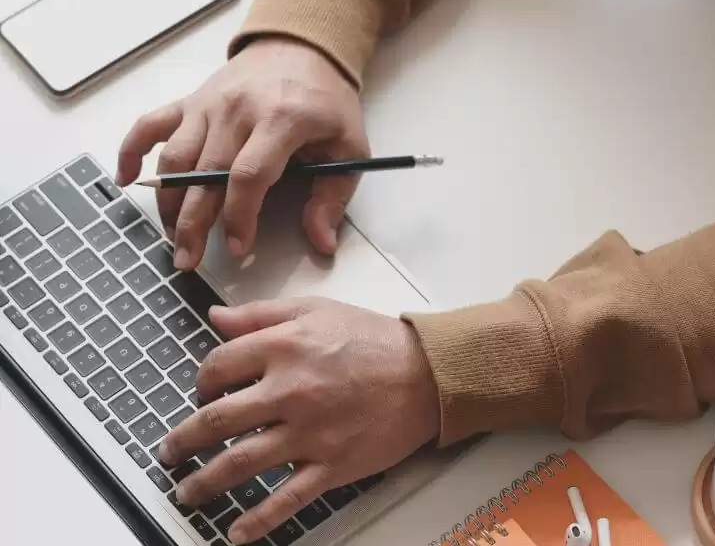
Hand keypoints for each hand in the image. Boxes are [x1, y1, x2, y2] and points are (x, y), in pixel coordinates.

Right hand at [116, 38, 368, 268]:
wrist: (302, 46)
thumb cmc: (326, 102)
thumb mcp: (349, 146)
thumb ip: (333, 196)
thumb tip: (322, 243)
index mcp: (281, 120)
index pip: (249, 176)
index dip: (239, 217)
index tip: (238, 247)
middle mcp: (237, 111)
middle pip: (205, 174)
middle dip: (193, 223)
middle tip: (188, 260)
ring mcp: (208, 104)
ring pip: (175, 157)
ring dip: (167, 201)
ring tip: (172, 236)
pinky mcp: (191, 101)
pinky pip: (151, 124)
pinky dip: (131, 150)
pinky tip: (125, 179)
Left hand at [157, 298, 439, 543]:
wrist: (427, 373)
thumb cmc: (373, 338)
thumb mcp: (316, 309)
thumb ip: (261, 313)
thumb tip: (215, 317)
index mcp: (283, 348)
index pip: (217, 367)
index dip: (201, 381)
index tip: (201, 391)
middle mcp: (290, 391)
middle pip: (216, 420)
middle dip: (182, 439)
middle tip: (169, 451)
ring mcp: (310, 433)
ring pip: (241, 462)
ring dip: (204, 481)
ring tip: (185, 492)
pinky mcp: (332, 465)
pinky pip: (286, 498)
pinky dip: (257, 519)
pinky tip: (236, 531)